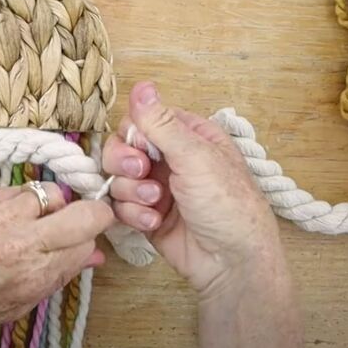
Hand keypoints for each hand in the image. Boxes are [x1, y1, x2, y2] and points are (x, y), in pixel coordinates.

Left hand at [0, 184, 113, 337]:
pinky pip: (18, 189)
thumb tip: (93, 257)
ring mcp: (2, 213)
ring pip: (52, 192)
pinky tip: (3, 216)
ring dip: (51, 204)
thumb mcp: (15, 305)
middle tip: (84, 217)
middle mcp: (24, 240)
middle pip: (84, 213)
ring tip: (33, 218)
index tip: (84, 239)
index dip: (89, 241)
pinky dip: (20, 200)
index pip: (87, 245)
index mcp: (34, 275)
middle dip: (93, 214)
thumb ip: (57, 278)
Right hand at [103, 82, 280, 294]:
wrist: (230, 262)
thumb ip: (161, 123)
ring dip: (131, 193)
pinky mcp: (144, 215)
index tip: (140, 151)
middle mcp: (168, 159)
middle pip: (121, 148)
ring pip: (116, 178)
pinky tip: (153, 224)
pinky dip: (133, 215)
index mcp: (185, 136)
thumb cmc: (227, 204)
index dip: (132, 135)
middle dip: (125, 165)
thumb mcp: (195, 157)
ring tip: (156, 205)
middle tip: (142, 176)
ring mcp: (154, 187)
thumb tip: (142, 85)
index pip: (140, 121)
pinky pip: (120, 206)